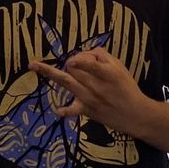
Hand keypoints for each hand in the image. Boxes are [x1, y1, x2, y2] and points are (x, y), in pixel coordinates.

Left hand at [32, 50, 151, 136]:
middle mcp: (96, 85)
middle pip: (73, 69)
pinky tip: (58, 110)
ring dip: (49, 72)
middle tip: (75, 66)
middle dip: (70, 63)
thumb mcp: (120, 68)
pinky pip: (72, 110)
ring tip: (33, 65)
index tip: (74, 59)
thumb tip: (85, 53)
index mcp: (107, 72)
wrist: (135, 114)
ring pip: (66, 82)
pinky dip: (64, 110)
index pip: (86, 61)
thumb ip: (103, 57)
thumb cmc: (127, 88)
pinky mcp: (87, 110)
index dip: (78, 58)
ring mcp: (90, 98)